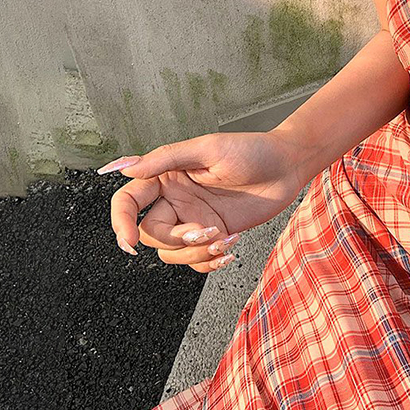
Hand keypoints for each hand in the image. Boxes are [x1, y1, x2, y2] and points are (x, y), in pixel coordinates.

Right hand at [99, 130, 307, 272]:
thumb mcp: (209, 148)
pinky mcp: (214, 235)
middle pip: (152, 233)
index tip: (130, 241)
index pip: (130, 201)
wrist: (288, 166)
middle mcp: (177, 200)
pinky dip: (210, 261)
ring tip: (225, 238)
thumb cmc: (252, 150)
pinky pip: (197, 261)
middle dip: (176, 240)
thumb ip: (167, 158)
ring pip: (172, 253)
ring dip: (196, 254)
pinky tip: (232, 246)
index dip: (121, 222)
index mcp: (168, 176)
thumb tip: (126, 166)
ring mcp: (195, 219)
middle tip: (206, 231)